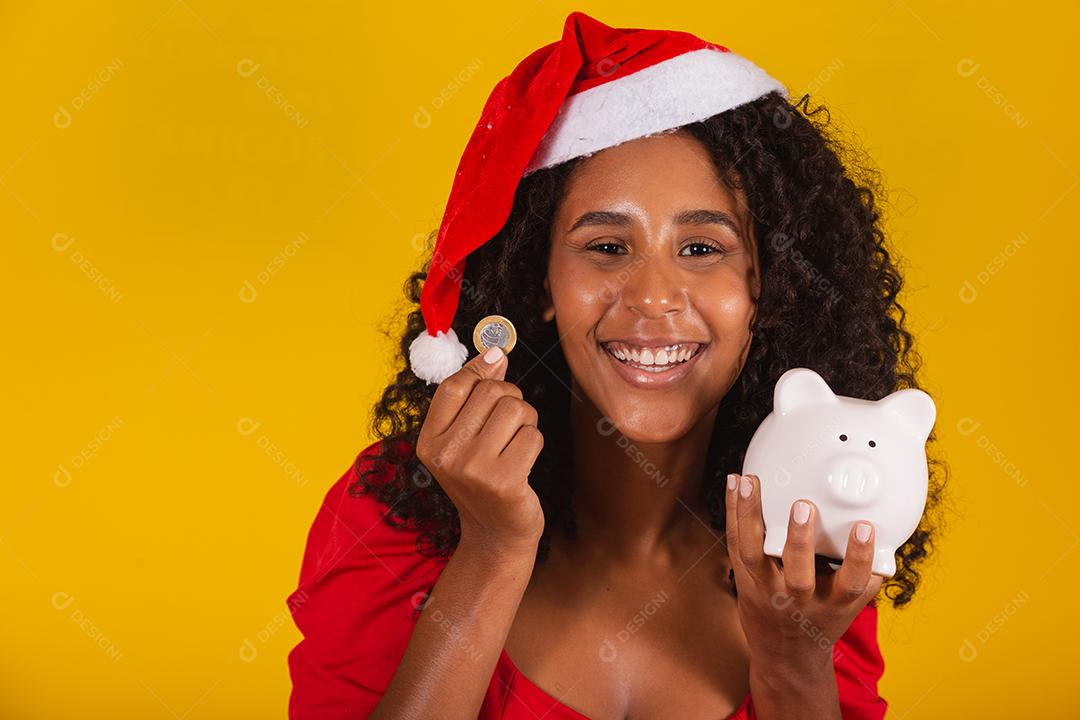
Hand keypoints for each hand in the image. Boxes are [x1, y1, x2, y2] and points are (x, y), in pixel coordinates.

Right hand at [416, 346, 544, 555]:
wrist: (495, 533)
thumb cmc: (482, 477)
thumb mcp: (465, 438)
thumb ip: (474, 396)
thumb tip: (495, 352)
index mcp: (429, 441)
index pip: (455, 384)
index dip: (481, 367)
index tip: (497, 362)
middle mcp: (446, 455)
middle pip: (491, 392)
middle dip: (510, 399)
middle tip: (509, 424)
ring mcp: (474, 470)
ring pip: (516, 409)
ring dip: (526, 420)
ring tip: (516, 442)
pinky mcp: (504, 481)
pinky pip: (533, 435)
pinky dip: (534, 443)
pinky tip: (523, 463)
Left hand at [724, 472, 882, 668]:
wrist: (786, 654)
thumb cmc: (824, 617)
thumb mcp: (852, 602)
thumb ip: (866, 569)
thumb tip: (888, 525)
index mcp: (832, 604)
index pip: (850, 584)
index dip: (859, 557)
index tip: (864, 527)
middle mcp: (797, 599)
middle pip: (797, 575)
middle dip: (799, 540)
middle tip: (803, 505)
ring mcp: (766, 589)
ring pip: (752, 555)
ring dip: (749, 516)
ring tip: (749, 484)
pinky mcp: (743, 577)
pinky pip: (734, 543)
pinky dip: (733, 512)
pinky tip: (734, 484)